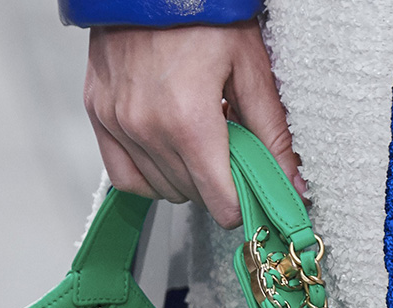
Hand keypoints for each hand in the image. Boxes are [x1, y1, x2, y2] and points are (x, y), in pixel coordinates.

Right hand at [84, 20, 303, 228]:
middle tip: (225, 150)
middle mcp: (148, 127)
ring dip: (183, 177)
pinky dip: (147, 176)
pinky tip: (165, 155)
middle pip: (192, 196)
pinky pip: (124, 176)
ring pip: (161, 189)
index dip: (240, 204)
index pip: (219, 200)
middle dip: (214, 183)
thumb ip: (273, 133)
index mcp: (189, 119)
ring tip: (196, 140)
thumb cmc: (202, 8)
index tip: (248, 195)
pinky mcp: (100, 115)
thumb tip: (292, 183)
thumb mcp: (250, 67)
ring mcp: (119, 123)